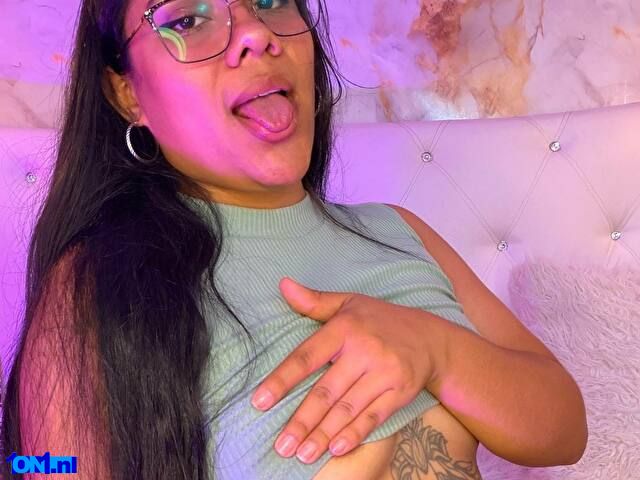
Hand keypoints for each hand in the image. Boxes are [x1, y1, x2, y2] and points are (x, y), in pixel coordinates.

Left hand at [250, 277, 437, 463]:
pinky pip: (373, 417)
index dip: (282, 380)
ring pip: (347, 409)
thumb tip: (283, 285)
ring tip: (301, 453)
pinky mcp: (400, 392)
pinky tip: (336, 448)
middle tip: (281, 445)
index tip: (259, 401)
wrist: (431, 338)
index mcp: (345, 328)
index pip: (306, 356)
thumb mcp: (348, 303)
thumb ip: (314, 301)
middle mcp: (364, 350)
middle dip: (302, 421)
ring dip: (323, 434)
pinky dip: (354, 434)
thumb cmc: (380, 320)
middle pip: (326, 391)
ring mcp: (384, 373)